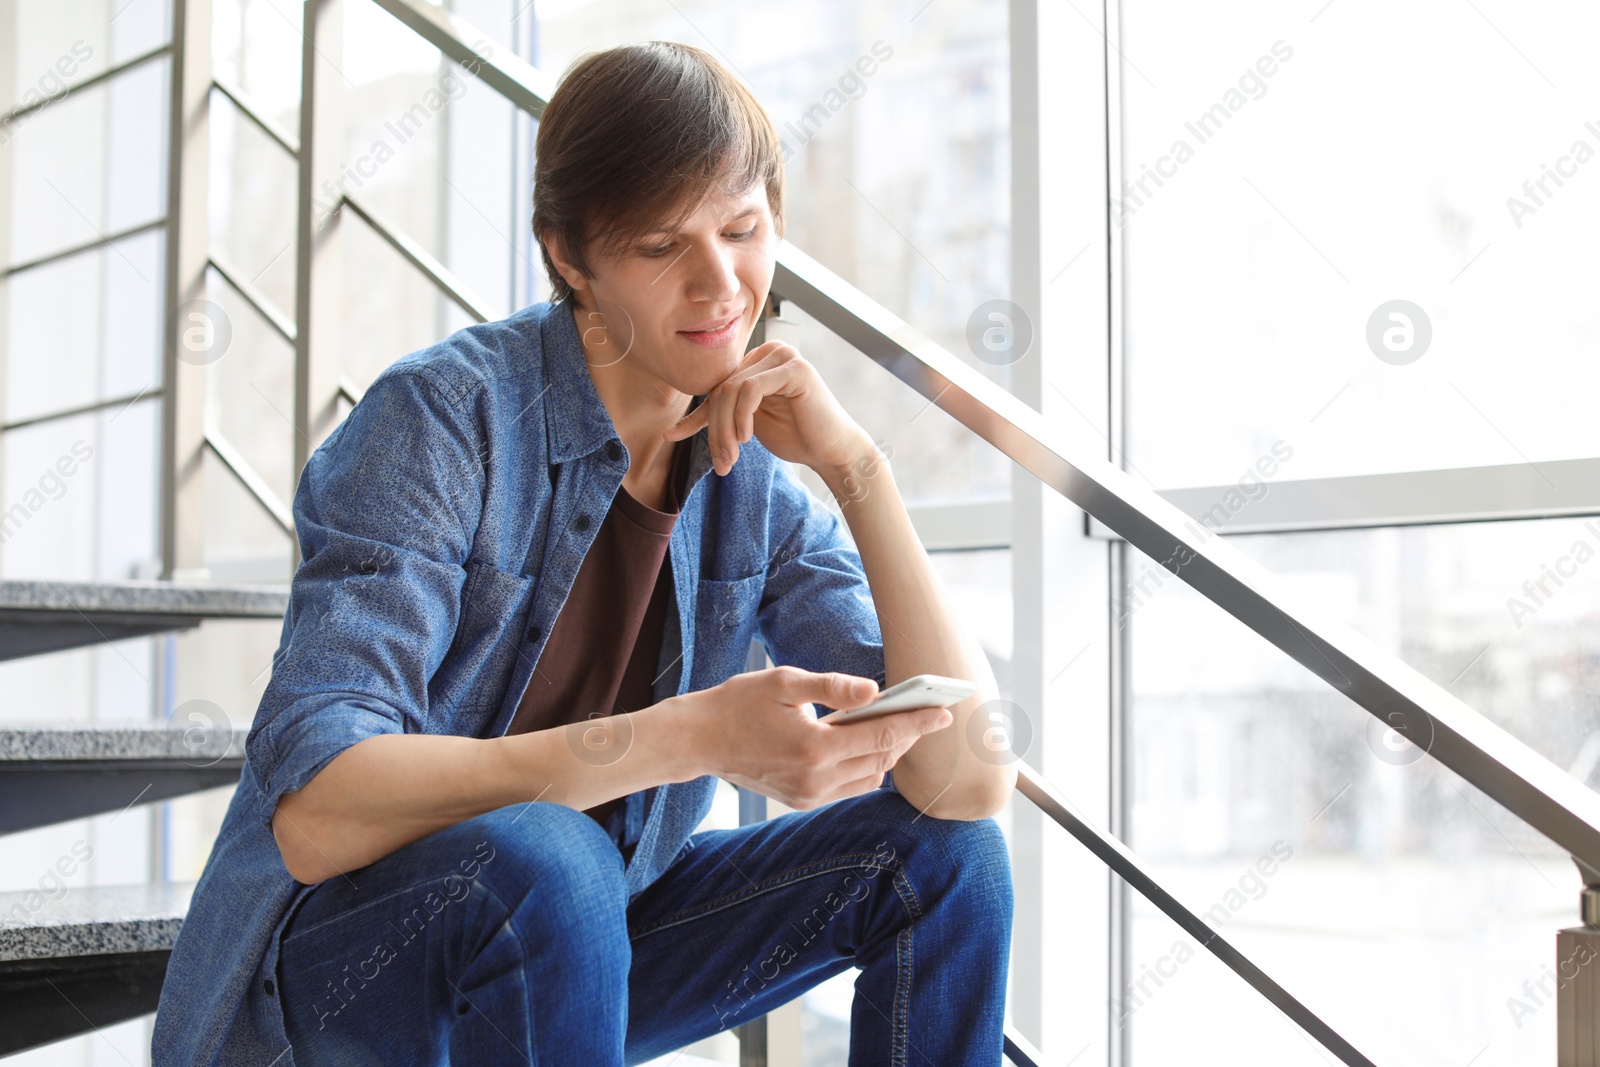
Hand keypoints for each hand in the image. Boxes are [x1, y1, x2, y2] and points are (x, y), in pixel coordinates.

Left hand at [662, 340, 871, 475]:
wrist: (832, 451)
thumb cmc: (794, 437)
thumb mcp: (745, 426)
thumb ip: (718, 417)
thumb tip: (670, 429)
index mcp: (758, 360)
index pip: (717, 385)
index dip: (698, 414)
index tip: (674, 436)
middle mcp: (770, 350)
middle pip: (722, 386)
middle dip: (714, 428)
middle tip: (720, 463)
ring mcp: (784, 356)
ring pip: (732, 388)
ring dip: (724, 429)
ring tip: (731, 458)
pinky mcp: (795, 369)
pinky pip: (751, 388)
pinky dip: (741, 416)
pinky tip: (746, 438)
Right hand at [679, 665, 953, 809]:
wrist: (698, 741)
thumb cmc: (739, 703)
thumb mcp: (784, 682)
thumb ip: (832, 687)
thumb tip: (874, 690)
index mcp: (814, 748)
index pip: (882, 735)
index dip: (917, 722)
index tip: (944, 712)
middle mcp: (816, 779)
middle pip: (882, 759)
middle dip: (907, 735)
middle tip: (924, 712)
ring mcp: (809, 795)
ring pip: (870, 778)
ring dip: (887, 753)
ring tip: (894, 724)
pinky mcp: (802, 801)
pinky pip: (850, 787)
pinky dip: (865, 766)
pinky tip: (864, 743)